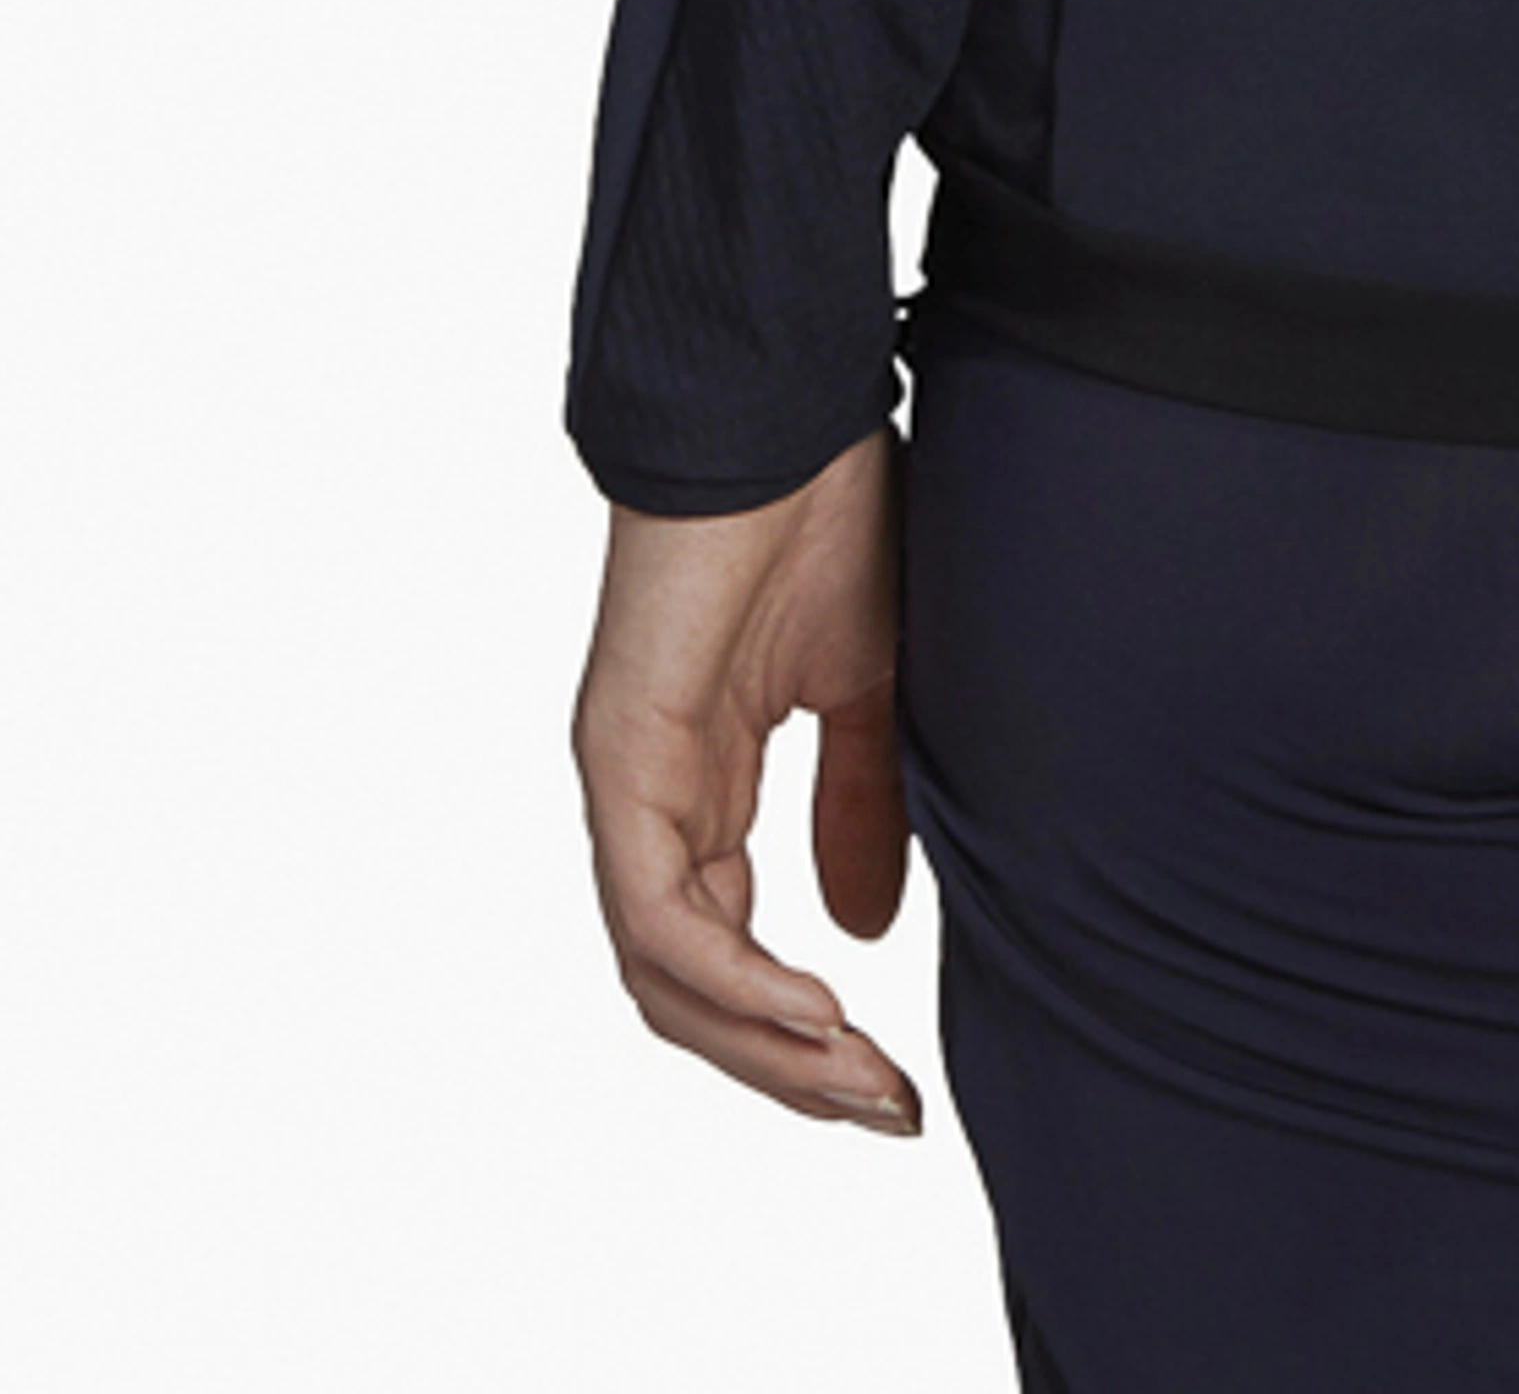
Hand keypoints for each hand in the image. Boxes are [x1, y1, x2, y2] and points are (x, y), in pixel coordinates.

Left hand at [571, 426, 926, 1132]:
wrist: (784, 413)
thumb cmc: (825, 517)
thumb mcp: (866, 688)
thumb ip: (857, 806)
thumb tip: (864, 935)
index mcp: (696, 787)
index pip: (725, 957)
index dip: (800, 1036)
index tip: (892, 1083)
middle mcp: (648, 803)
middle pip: (688, 996)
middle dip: (788, 1071)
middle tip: (884, 1110)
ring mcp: (627, 785)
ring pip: (667, 978)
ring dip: (763, 1047)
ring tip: (856, 1077)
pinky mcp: (623, 758)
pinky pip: (663, 914)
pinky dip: (734, 979)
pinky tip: (814, 1004)